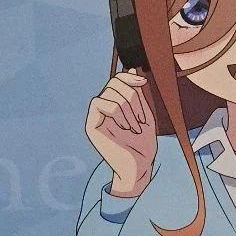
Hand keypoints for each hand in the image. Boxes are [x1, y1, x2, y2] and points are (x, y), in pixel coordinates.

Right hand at [85, 71, 157, 196]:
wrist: (139, 166)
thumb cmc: (143, 145)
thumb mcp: (145, 114)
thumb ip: (137, 94)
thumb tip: (130, 69)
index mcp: (117, 104)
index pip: (116, 80)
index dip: (128, 77)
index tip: (143, 83)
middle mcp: (104, 108)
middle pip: (113, 83)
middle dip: (132, 96)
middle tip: (141, 118)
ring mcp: (96, 116)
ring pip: (109, 92)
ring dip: (128, 107)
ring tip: (136, 126)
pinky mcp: (90, 125)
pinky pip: (99, 103)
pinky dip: (116, 111)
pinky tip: (125, 127)